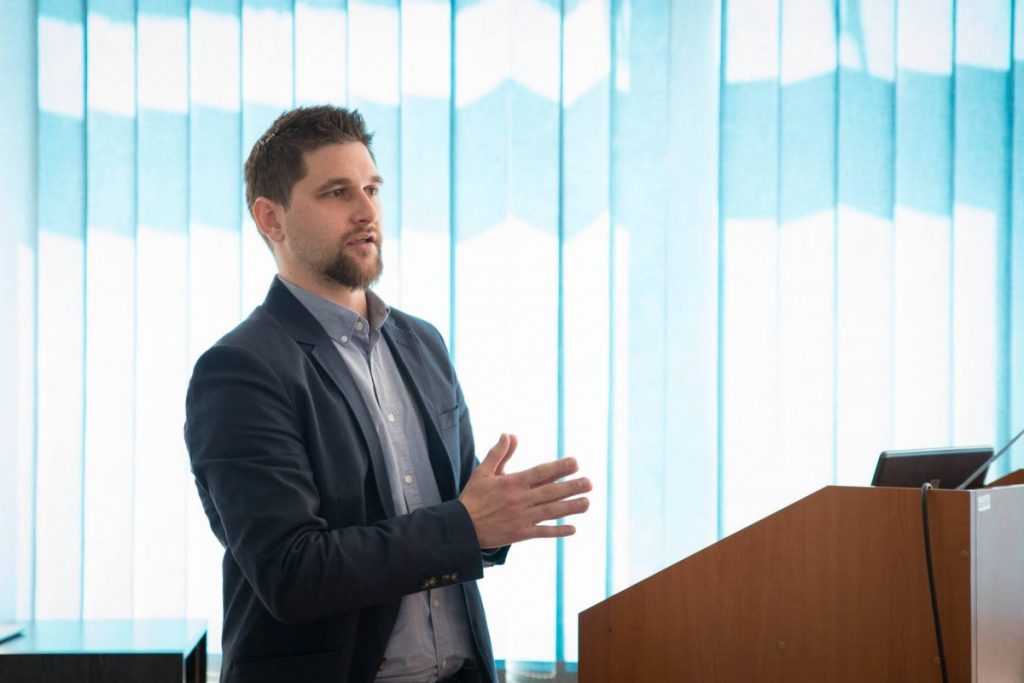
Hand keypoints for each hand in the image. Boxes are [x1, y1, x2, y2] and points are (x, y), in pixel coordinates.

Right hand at [459, 433, 591, 548]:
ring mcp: (521, 518)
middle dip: (571, 487)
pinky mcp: (520, 534)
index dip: (559, 468)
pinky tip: (573, 528)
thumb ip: (498, 453)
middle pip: (550, 492)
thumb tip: (509, 434)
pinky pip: (543, 532)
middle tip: (590, 482)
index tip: (575, 462)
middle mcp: (520, 500)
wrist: (461, 528)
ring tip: (587, 502)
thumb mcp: (482, 472)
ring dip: (571, 507)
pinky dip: (558, 531)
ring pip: (551, 511)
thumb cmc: (472, 497)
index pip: (540, 473)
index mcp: (511, 483)